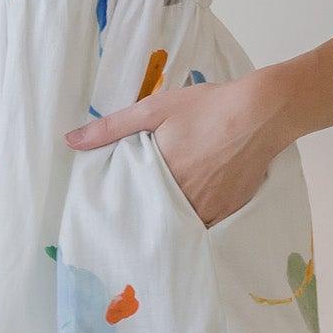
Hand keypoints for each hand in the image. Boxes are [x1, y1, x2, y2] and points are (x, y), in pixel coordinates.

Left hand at [64, 74, 288, 229]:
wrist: (261, 112)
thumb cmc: (206, 108)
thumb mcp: (153, 109)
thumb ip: (111, 127)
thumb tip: (70, 141)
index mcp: (162, 178)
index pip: (133, 204)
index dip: (123, 207)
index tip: (112, 211)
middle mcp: (186, 201)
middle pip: (157, 218)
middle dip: (145, 218)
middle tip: (132, 219)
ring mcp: (210, 209)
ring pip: (182, 224)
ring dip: (170, 221)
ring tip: (157, 218)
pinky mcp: (230, 210)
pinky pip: (206, 225)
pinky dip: (195, 221)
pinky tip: (189, 211)